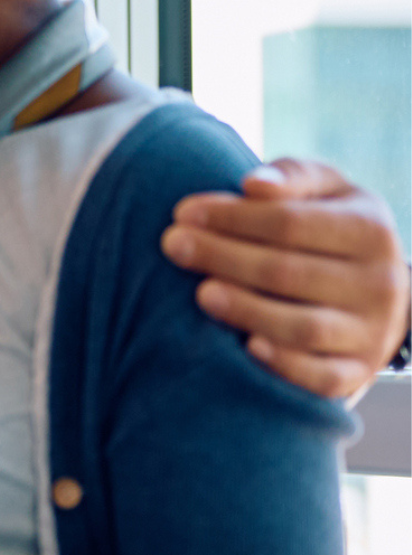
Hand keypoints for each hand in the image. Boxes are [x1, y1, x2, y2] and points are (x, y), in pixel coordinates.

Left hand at [163, 158, 409, 398]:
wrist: (373, 289)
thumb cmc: (328, 227)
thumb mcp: (324, 192)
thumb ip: (292, 177)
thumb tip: (255, 185)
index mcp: (371, 229)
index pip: (291, 222)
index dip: (232, 217)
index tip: (182, 212)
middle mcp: (381, 283)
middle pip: (289, 272)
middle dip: (223, 257)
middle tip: (173, 246)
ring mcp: (372, 332)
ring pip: (304, 327)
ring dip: (246, 310)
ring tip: (200, 293)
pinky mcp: (358, 373)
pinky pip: (322, 378)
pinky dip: (285, 365)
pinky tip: (247, 346)